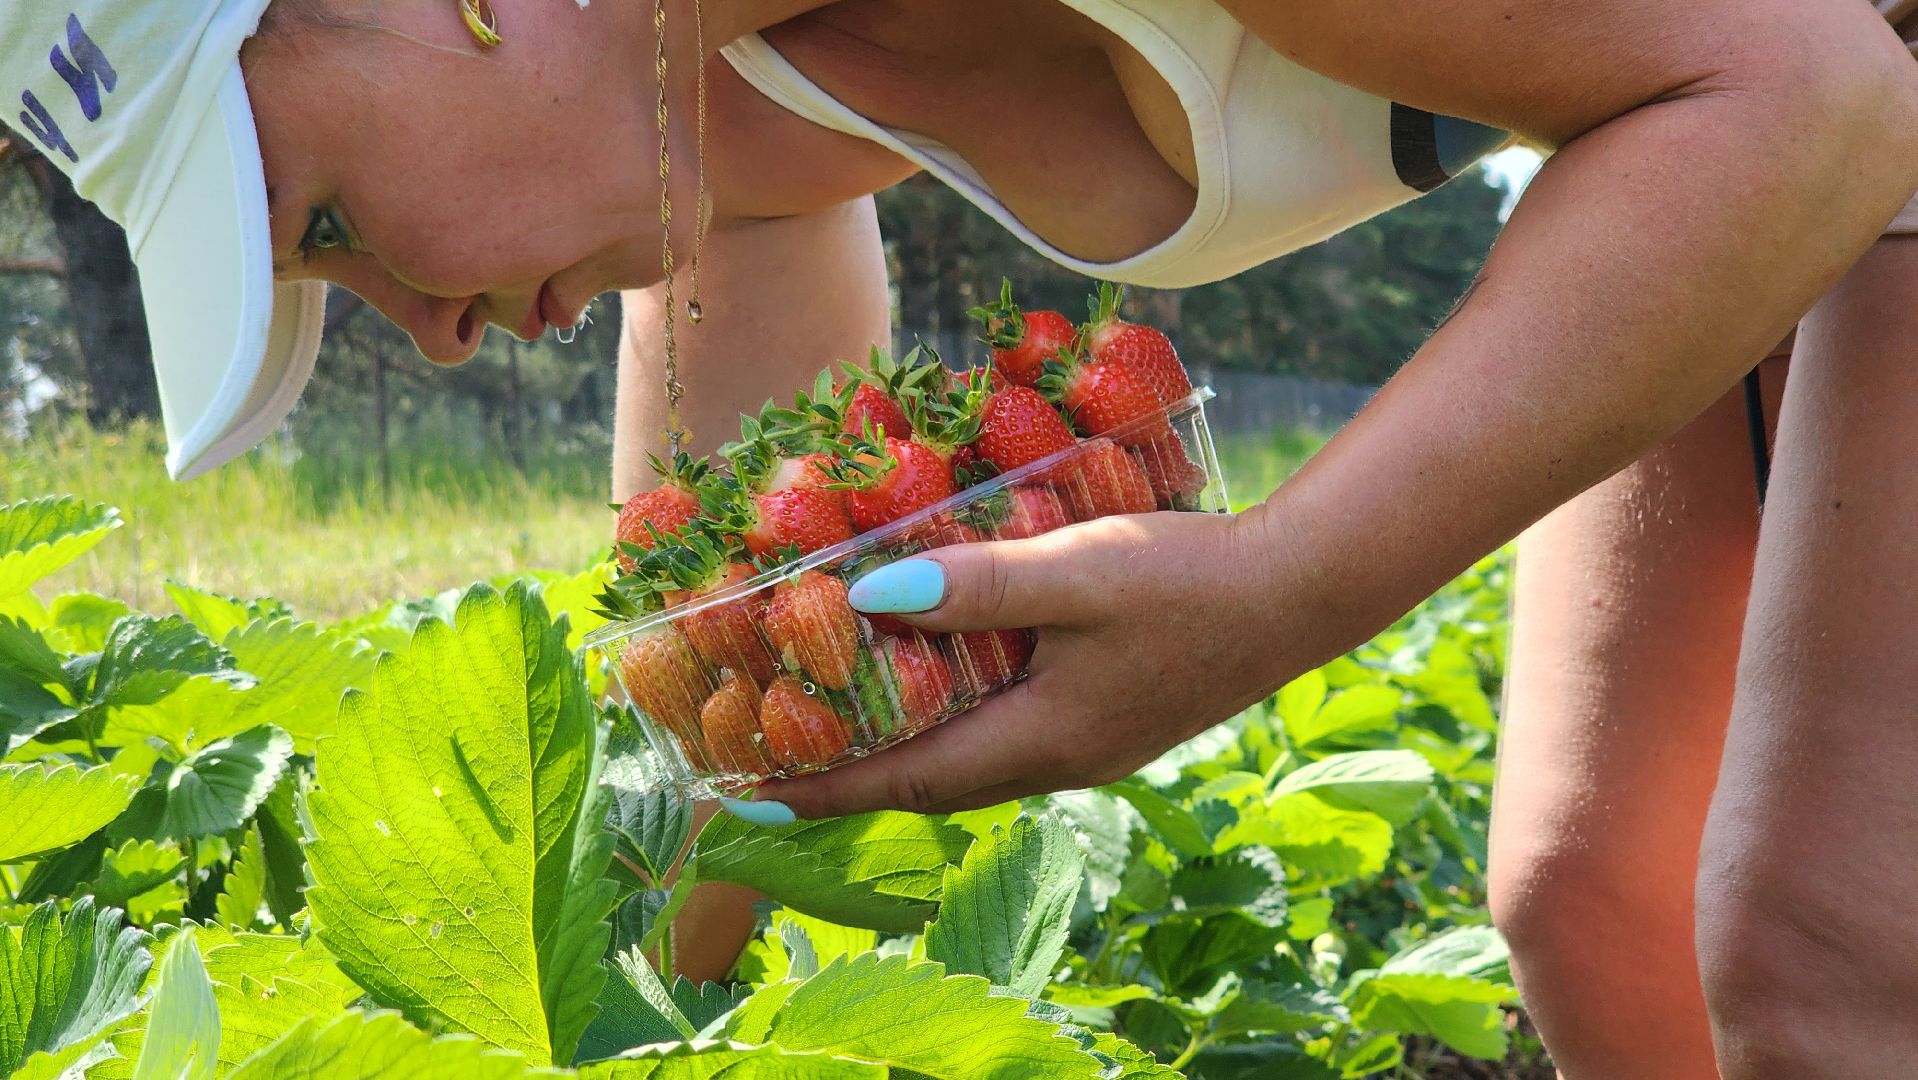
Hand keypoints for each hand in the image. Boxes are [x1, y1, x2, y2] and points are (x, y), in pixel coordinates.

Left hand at [752, 508, 1304, 817]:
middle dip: (854, 775)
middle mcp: (1060, 755)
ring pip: (973, 756)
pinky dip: (958, 711)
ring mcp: (1091, 739)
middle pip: (934, 781)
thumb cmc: (1190, 579)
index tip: (747, 796)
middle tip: (779, 758)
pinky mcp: (1113, 711)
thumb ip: (975, 584)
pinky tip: (946, 667)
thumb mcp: (1076, 572)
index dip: (825, 789)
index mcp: (1042, 740)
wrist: (1301, 590)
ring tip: (842, 716)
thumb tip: (864, 597)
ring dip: (906, 743)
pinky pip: (1010, 727)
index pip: (907, 781)